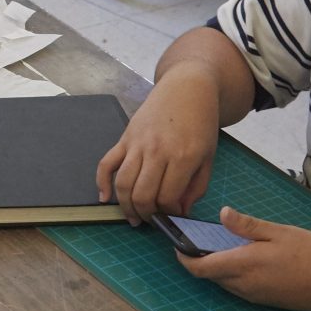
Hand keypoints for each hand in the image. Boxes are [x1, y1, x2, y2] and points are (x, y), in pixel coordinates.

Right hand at [96, 66, 221, 223]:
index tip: (173, 217)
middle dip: (146, 215)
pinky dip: (102, 183)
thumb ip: (196, 187)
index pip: (169, 198)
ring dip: (126, 206)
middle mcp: (157, 151)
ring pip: (123, 184)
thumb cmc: (201, 123)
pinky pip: (106, 164)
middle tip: (151, 222)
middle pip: (143, 195)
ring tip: (133, 217)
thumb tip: (180, 211)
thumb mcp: (208, 157)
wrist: (188, 88)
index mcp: (183, 157)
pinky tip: (104, 198)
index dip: (170, 214)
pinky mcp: (125, 138)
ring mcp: (138, 144)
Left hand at [174, 207, 310, 310]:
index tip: (177, 244)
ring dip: (216, 267)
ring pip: (222, 282)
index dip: (183, 257)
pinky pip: (237, 287)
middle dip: (198, 259)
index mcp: (243, 265)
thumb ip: (247, 225)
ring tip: (220, 245)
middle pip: (208, 275)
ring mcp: (253, 295)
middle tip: (197, 239)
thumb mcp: (279, 232)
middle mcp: (243, 285)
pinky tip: (243, 258)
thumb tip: (222, 214)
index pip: (199, 267)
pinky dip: (231, 274)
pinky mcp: (263, 300)